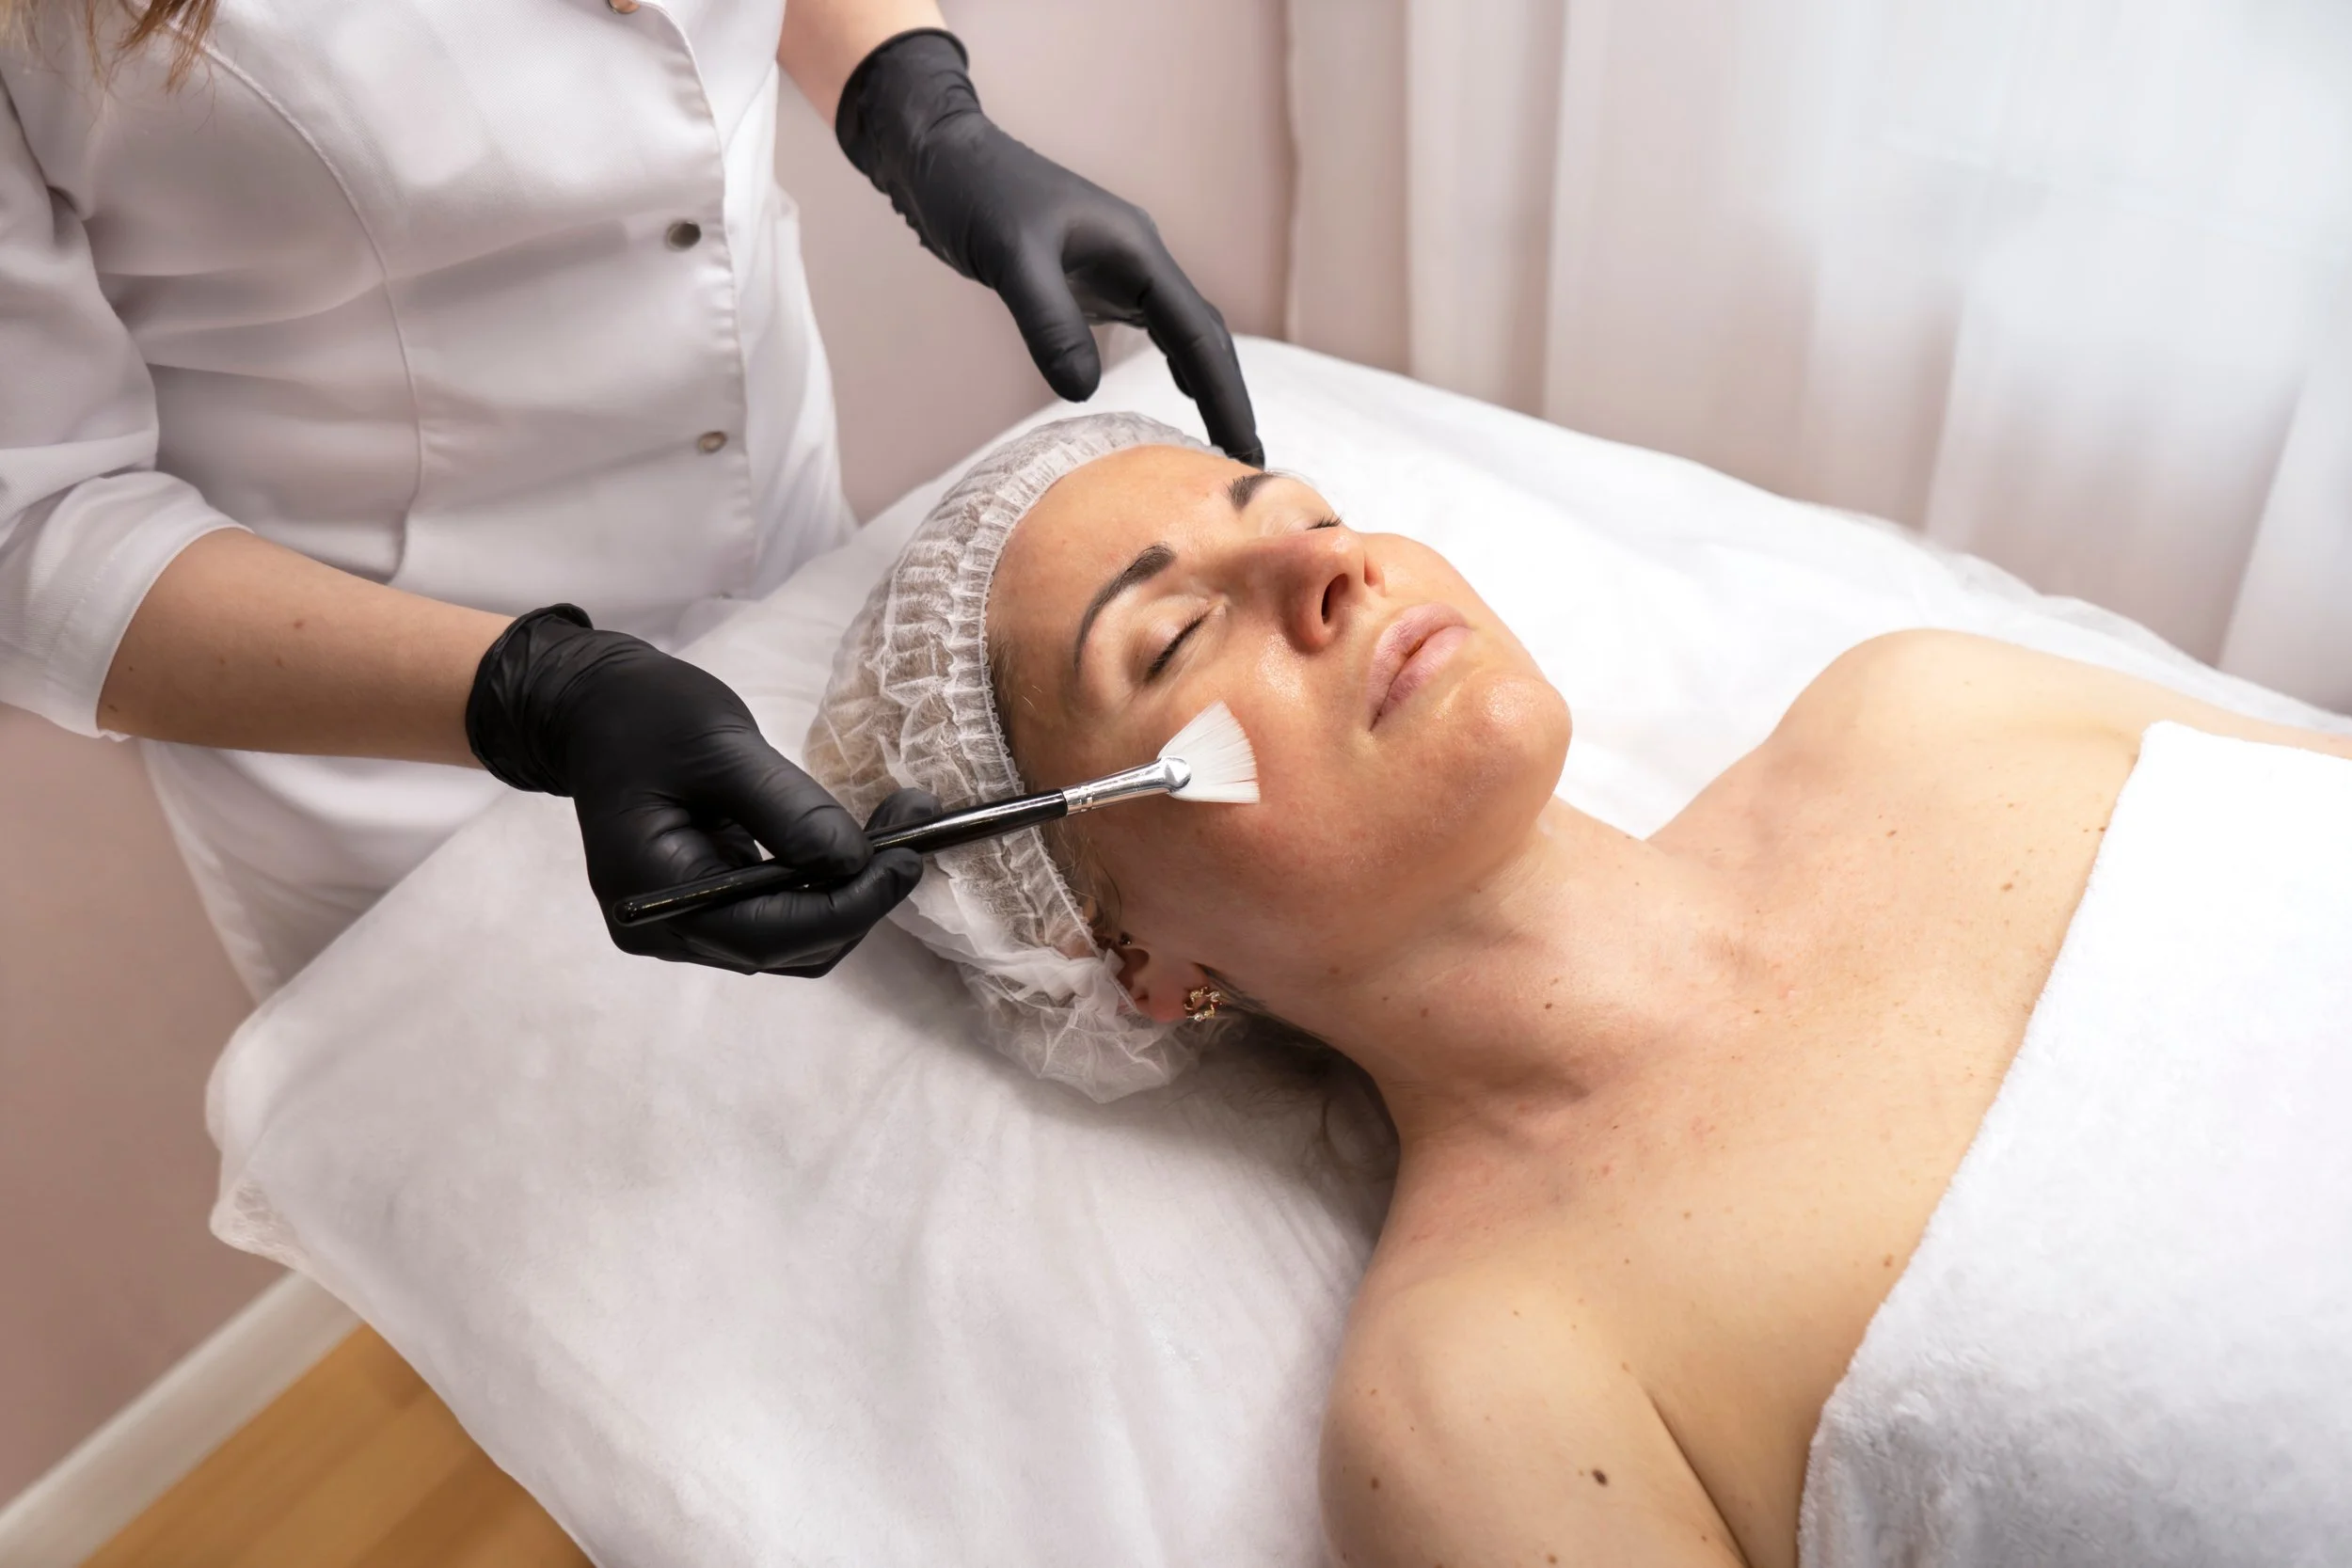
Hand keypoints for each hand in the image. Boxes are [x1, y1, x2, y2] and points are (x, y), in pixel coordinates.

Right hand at [466, 606, 932, 974]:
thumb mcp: (721, 746)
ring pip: (792, 941)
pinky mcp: (705, 908)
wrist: (594, 709)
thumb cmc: (645, 715)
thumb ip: (788, 810)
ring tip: (896, 832)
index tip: (907, 858)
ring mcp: (682, 926)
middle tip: (913, 832)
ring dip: (850, 896)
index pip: (769, 933)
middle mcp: (664, 931)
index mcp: (653, 897)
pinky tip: (855, 844)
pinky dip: (823, 888)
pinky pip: (778, 917)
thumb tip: (856, 863)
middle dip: (859, 898)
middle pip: (789, 947)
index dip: (850, 905)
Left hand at [836, 29, 1263, 466]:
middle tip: (1247, 462)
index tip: (1245, 451)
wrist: (941, 156)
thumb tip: (1085, 392)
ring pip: (1181, 336)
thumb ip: (1048, 320)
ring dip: (1206, 385)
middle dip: (1228, 399)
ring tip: (1222, 441)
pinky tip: (1175, 393)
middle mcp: (1139, 263)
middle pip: (1204, 338)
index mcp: (1138, 253)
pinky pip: (1148, 333)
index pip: (1200, 336)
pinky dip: (1171, 367)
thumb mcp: (1010, 256)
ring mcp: (1116, 273)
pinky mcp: (1089, 283)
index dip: (1226, 396)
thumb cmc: (975, 192)